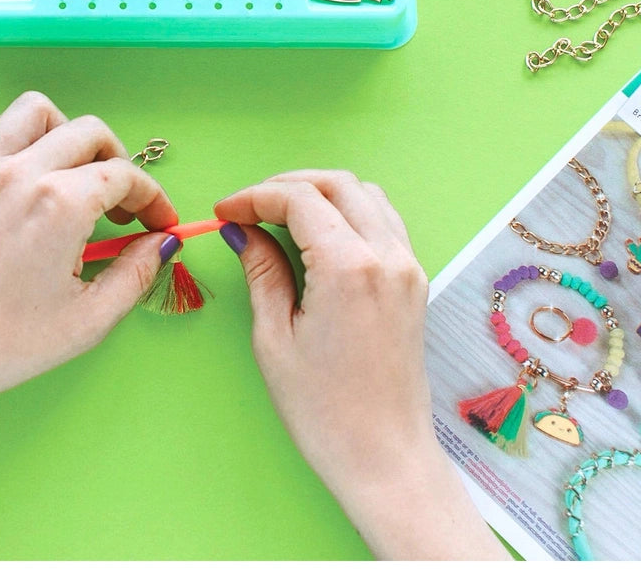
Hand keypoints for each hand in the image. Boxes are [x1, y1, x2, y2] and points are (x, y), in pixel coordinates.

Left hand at [0, 91, 179, 421]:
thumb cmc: (5, 345)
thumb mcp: (89, 319)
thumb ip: (136, 273)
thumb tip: (161, 244)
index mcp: (60, 204)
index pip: (124, 176)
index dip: (152, 198)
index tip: (157, 222)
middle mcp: (21, 173)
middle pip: (89, 132)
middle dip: (117, 162)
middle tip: (119, 204)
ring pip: (34, 110)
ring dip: (63, 132)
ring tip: (69, 172)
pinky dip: (5, 131)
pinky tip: (17, 164)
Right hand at [215, 170, 504, 559]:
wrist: (385, 457)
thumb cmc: (325, 411)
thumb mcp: (275, 337)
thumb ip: (262, 270)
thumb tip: (243, 230)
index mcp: (349, 268)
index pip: (300, 199)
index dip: (255, 196)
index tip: (225, 211)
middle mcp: (386, 256)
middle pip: (336, 183)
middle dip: (287, 184)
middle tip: (249, 206)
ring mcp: (407, 266)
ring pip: (365, 194)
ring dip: (321, 191)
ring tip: (280, 214)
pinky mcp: (414, 281)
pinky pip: (383, 220)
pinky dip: (349, 211)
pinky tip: (319, 233)